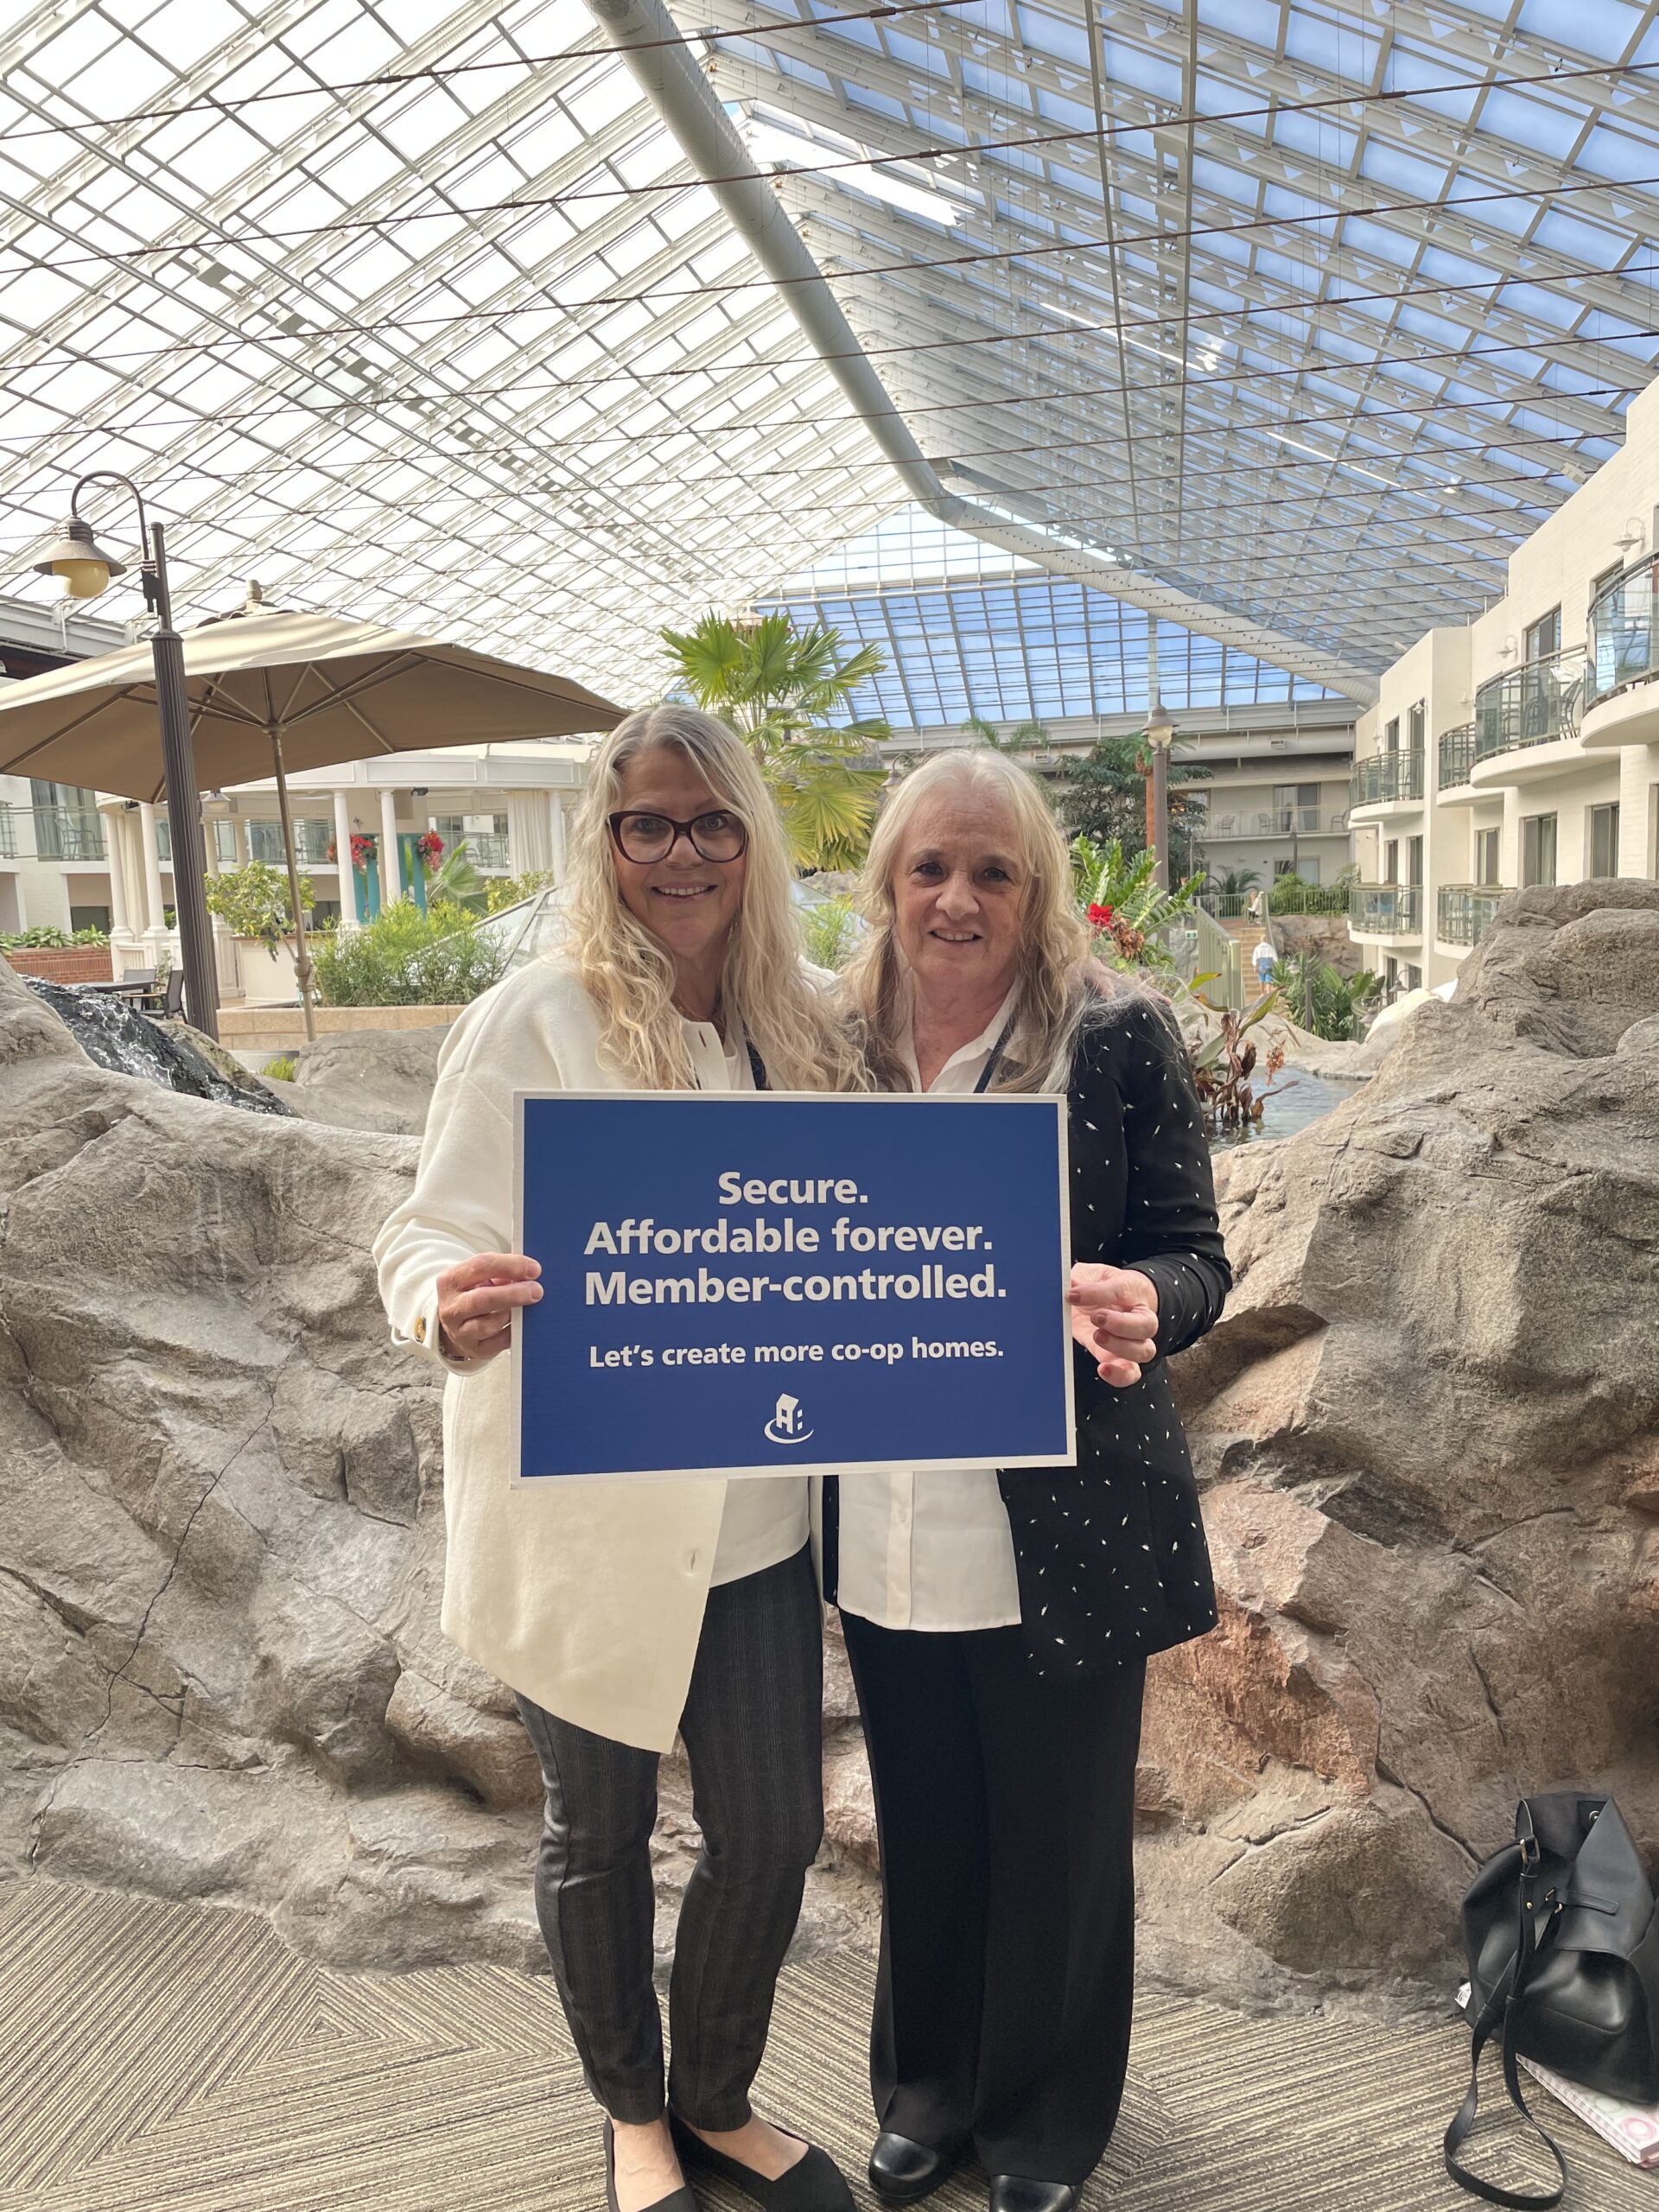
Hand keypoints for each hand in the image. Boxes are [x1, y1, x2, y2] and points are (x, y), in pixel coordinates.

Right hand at [436, 1252, 541, 1361]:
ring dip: (511, 1315)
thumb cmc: (473, 1294)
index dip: (510, 1266)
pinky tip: (522, 1324)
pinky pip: (497, 1344)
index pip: (480, 1266)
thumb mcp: (478, 1277)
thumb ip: (500, 1272)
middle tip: (537, 1291)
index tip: (533, 1269)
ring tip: (527, 1307)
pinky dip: (513, 1333)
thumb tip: (529, 1273)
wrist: (456, 1324)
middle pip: (481, 1299)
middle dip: (513, 1294)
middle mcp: (452, 1307)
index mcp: (451, 1280)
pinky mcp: (474, 1349)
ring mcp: (460, 1331)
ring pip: (487, 1325)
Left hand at [1067, 1263, 1157, 1386]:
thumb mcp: (1090, 1274)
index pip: (1122, 1291)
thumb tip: (1070, 1285)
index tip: (1072, 1295)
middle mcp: (1139, 1317)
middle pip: (1148, 1325)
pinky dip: (1120, 1375)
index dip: (1096, 1293)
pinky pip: (1132, 1373)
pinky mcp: (1121, 1359)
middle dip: (1120, 1323)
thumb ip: (1081, 1278)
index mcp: (1132, 1290)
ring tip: (1096, 1336)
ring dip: (1120, 1347)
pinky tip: (1103, 1369)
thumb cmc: (1102, 1286)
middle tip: (1095, 1317)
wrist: (1108, 1301)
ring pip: (1144, 1351)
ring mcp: (1133, 1341)